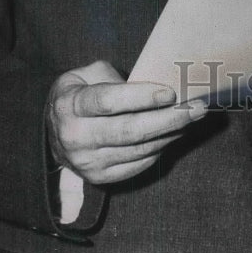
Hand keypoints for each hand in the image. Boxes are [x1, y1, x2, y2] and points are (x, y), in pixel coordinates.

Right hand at [47, 60, 206, 184]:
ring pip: (137, 150)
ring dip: (170, 134)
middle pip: (129, 131)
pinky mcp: (99, 178)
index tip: (170, 92)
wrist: (54, 131)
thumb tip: (156, 84)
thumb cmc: (79, 93)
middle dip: (168, 119)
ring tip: (192, 118)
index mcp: (70, 105)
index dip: (142, 97)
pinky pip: (137, 165)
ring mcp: (86, 162)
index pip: (109, 102)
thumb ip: (115, 77)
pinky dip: (159, 150)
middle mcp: (75, 137)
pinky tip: (174, 134)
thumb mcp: (88, 74)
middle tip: (197, 108)